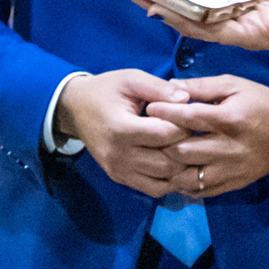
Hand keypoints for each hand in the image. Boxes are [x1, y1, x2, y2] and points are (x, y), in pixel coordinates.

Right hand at [54, 69, 194, 198]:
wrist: (74, 108)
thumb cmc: (105, 91)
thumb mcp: (131, 79)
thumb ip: (159, 88)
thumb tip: (186, 100)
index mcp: (121, 128)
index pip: (166, 135)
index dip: (185, 126)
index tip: (190, 117)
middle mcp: (118, 155)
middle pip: (168, 162)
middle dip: (187, 148)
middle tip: (193, 134)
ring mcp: (118, 170)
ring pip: (164, 180)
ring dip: (182, 167)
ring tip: (187, 149)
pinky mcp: (119, 177)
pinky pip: (154, 189)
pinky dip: (170, 180)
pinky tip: (175, 164)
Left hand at [144, 75, 268, 195]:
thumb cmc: (260, 103)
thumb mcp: (234, 85)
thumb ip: (201, 86)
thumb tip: (169, 86)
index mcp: (231, 119)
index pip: (189, 118)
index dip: (165, 113)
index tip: (149, 108)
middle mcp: (231, 148)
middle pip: (184, 151)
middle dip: (162, 143)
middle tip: (149, 134)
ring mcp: (233, 170)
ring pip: (189, 177)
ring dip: (170, 167)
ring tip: (158, 155)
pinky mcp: (234, 183)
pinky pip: (202, 190)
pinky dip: (183, 183)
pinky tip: (173, 172)